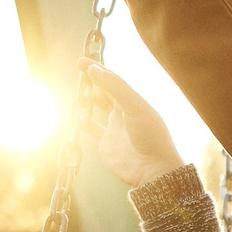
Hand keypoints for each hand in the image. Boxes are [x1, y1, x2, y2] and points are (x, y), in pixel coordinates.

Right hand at [84, 62, 186, 189]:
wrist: (153, 170)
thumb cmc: (150, 136)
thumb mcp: (135, 107)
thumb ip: (115, 88)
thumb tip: (94, 69)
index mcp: (133, 101)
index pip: (113, 80)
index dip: (97, 69)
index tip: (81, 61)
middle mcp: (124, 112)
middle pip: (104, 91)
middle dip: (92, 82)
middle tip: (79, 75)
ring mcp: (115, 127)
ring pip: (97, 108)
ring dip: (87, 100)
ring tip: (80, 96)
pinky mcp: (106, 143)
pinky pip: (91, 129)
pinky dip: (83, 122)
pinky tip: (78, 117)